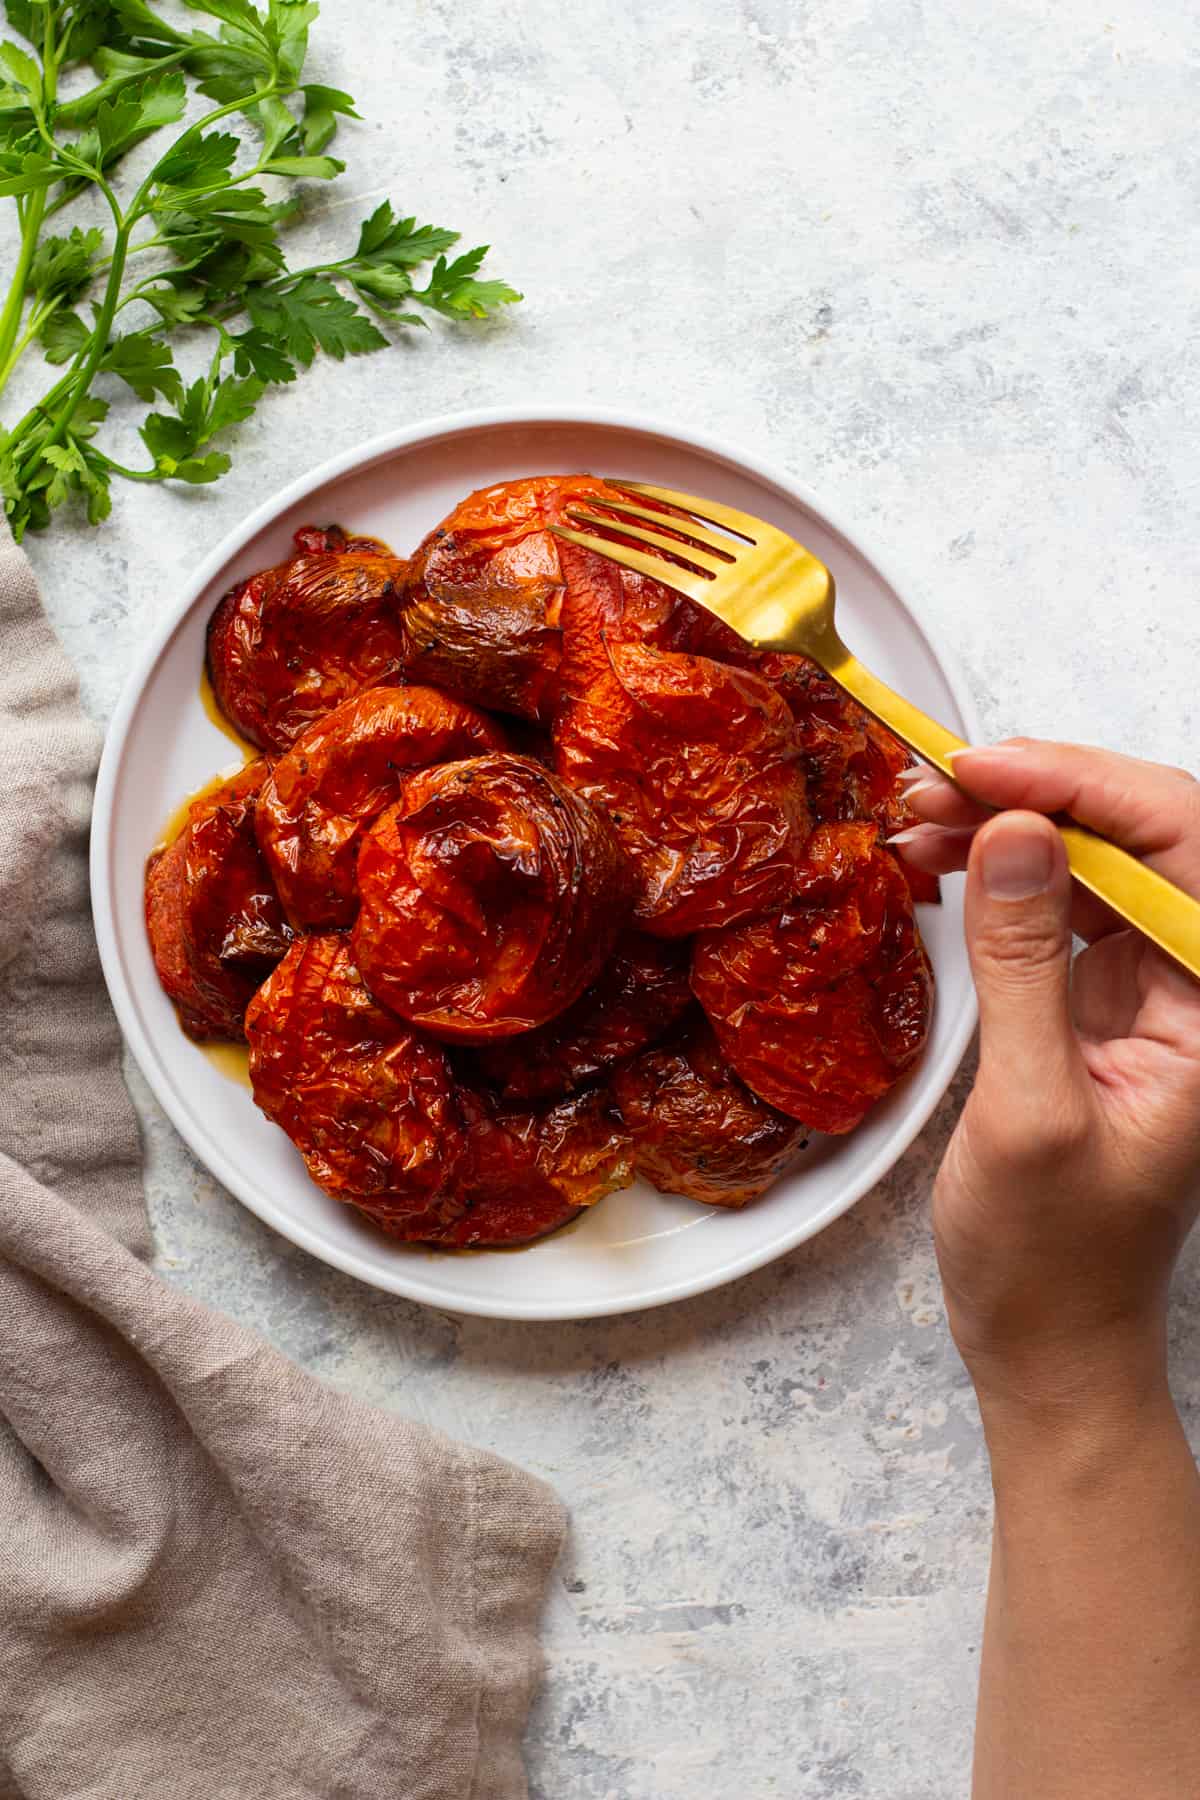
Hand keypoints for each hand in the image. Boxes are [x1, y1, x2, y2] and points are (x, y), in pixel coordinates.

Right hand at [892, 741, 1199, 1419]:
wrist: (1047, 1336)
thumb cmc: (1055, 1258)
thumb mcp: (1031, 1110)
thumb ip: (1026, 965)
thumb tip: (1015, 835)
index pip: (1184, 844)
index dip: (1085, 786)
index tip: (986, 769)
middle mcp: (1198, 984)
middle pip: (1141, 836)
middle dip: (1039, 793)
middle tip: (937, 783)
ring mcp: (1149, 988)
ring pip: (1093, 859)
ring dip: (1009, 824)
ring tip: (920, 816)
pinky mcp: (1097, 1000)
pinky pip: (1057, 903)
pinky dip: (999, 872)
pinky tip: (944, 859)